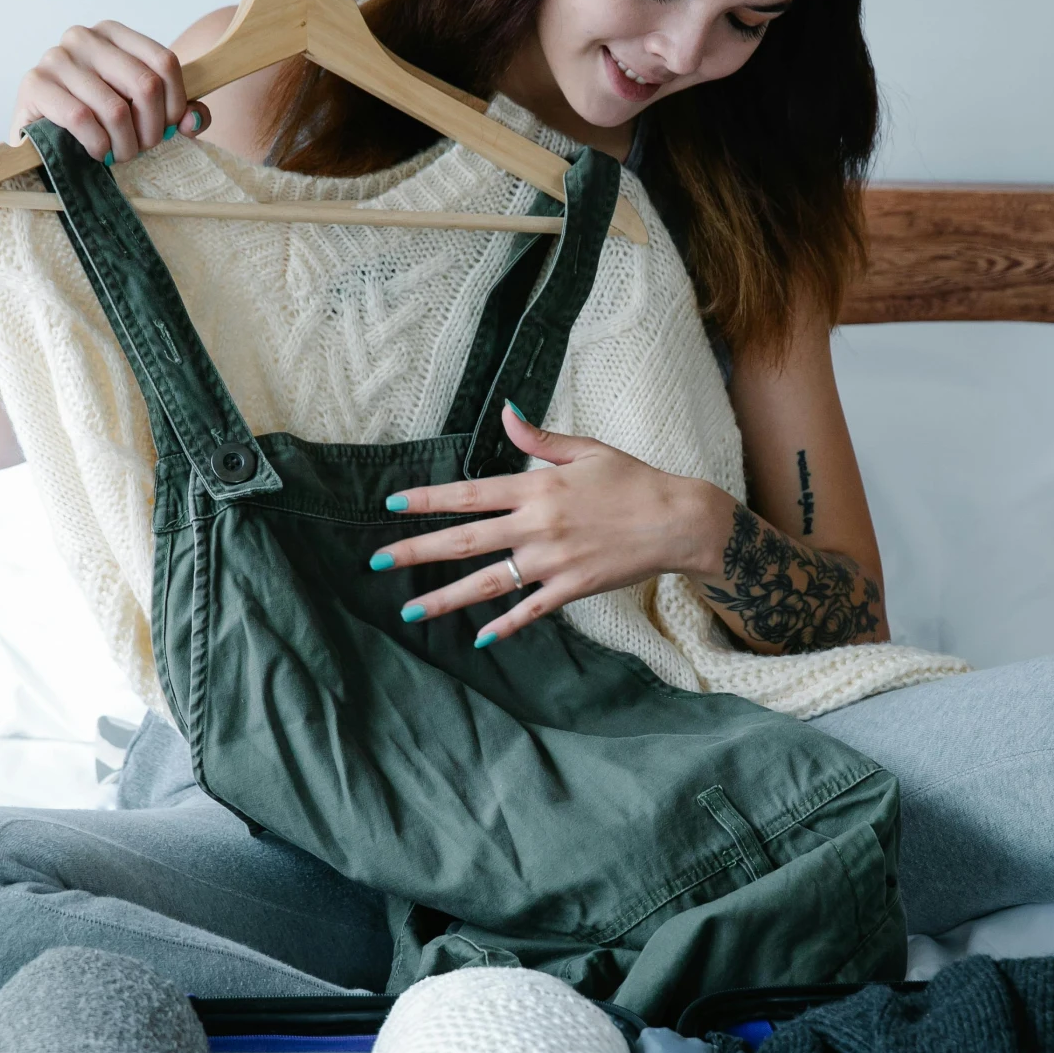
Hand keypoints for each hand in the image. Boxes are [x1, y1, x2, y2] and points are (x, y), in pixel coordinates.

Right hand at [11, 21, 209, 160]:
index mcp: (113, 33)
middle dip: (152, 129)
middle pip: (145, 85)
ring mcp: (56, 58)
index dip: (175, 103)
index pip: (164, 62)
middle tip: (143, 149)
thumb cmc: (94, 119)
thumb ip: (176, 112)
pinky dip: (98, 145)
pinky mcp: (34, 84)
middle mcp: (83, 37)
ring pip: (115, 109)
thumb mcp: (139, 110)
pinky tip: (98, 152)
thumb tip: (195, 120)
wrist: (39, 134)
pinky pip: (82, 119)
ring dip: (125, 144)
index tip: (169, 128)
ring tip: (120, 155)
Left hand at [370, 404, 732, 646]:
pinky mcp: (572, 589)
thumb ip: (539, 439)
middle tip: (377, 562)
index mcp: (536, 488)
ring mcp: (552, 561)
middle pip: (464, 541)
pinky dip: (504, 626)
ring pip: (487, 583)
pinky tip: (478, 639)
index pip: (469, 494)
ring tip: (410, 611)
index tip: (393, 507)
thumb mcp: (586, 450)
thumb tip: (507, 413)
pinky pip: (530, 611)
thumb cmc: (633, 480)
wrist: (676, 520)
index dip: (429, 501)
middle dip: (416, 552)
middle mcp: (537, 526)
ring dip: (445, 599)